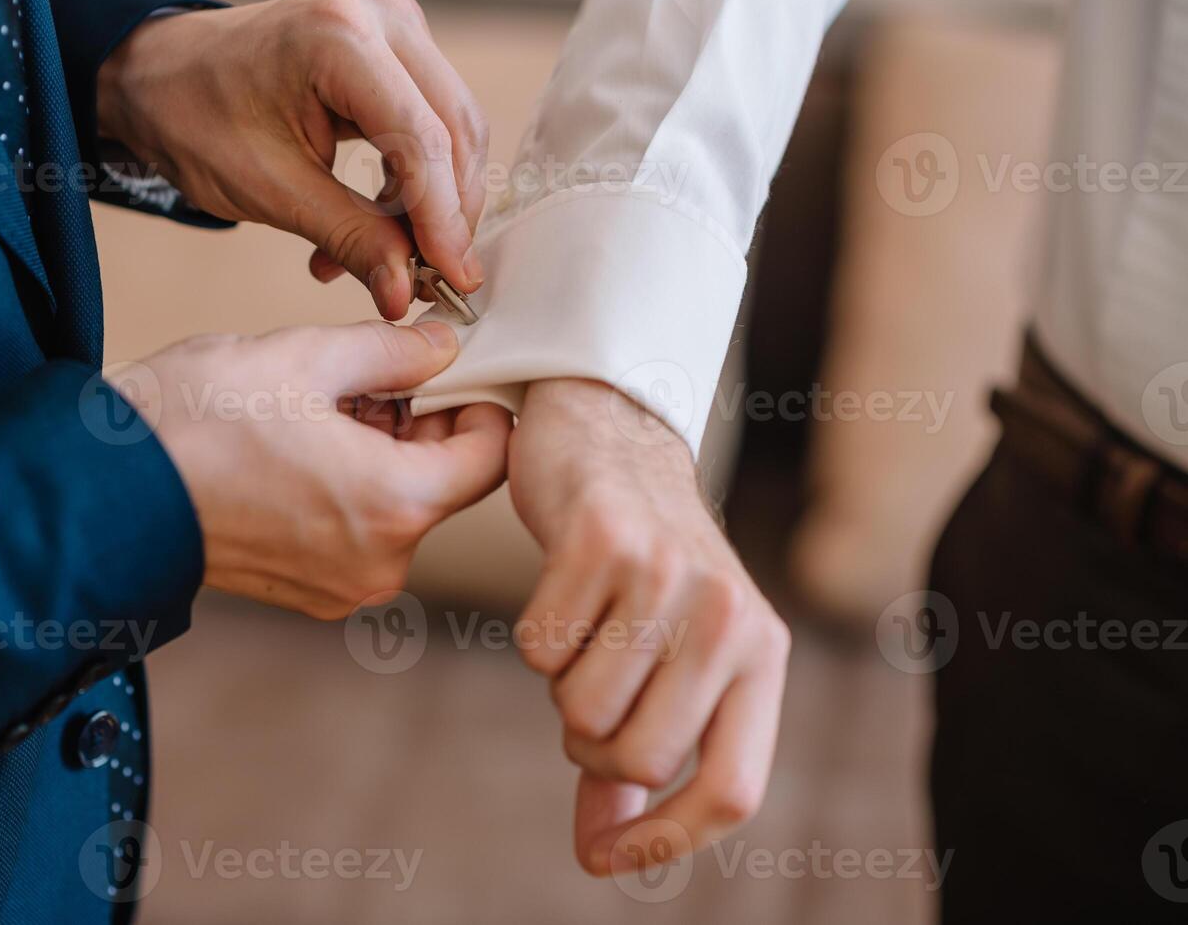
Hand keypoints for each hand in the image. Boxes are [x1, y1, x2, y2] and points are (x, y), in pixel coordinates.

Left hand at [97, 0, 487, 319]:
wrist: (163, 76)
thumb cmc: (196, 116)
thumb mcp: (272, 190)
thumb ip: (352, 239)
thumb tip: (405, 292)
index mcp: (339, 37)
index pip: (422, 141)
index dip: (444, 221)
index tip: (454, 280)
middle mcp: (378, 12)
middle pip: (452, 130)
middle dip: (446, 215)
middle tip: (430, 280)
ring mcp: (391, 21)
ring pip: (451, 129)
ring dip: (430, 203)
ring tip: (388, 259)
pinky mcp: (394, 44)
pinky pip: (429, 121)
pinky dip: (413, 181)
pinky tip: (378, 225)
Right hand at [112, 321, 509, 618]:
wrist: (103, 488)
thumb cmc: (194, 422)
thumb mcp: (305, 358)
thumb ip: (395, 351)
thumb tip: (444, 346)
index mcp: (395, 504)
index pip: (492, 455)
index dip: (480, 402)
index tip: (450, 370)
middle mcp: (382, 562)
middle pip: (447, 482)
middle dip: (424, 422)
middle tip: (377, 373)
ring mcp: (343, 586)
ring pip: (402, 506)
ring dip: (385, 451)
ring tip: (326, 403)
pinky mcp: (309, 591)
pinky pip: (361, 533)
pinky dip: (352, 487)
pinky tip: (305, 444)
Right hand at [507, 378, 790, 875]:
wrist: (613, 440)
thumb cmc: (640, 571)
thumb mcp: (666, 660)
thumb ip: (639, 757)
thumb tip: (600, 856)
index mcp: (762, 653)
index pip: (732, 790)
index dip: (666, 839)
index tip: (603, 857)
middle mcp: (729, 616)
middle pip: (640, 757)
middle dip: (590, 745)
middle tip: (586, 693)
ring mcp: (668, 574)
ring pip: (581, 710)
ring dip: (561, 686)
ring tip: (583, 630)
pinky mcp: (603, 538)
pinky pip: (539, 649)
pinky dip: (533, 636)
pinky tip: (562, 587)